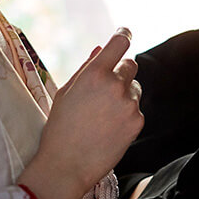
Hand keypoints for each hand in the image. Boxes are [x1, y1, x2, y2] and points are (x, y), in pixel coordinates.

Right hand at [19, 28, 143, 198]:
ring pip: (135, 88)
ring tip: (103, 114)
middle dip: (121, 71)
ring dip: (124, 94)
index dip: (124, 35)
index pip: (119, 43)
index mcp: (94, 74)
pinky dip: (126, 114)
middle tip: (106, 88)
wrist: (67, 165)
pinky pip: (136, 108)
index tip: (125, 33)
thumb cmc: (61, 127)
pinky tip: (109, 127)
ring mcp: (129, 104)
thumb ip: (86, 67)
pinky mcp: (137, 121)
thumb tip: (101, 48)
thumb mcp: (66, 92)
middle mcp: (115, 85)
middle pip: (131, 65)